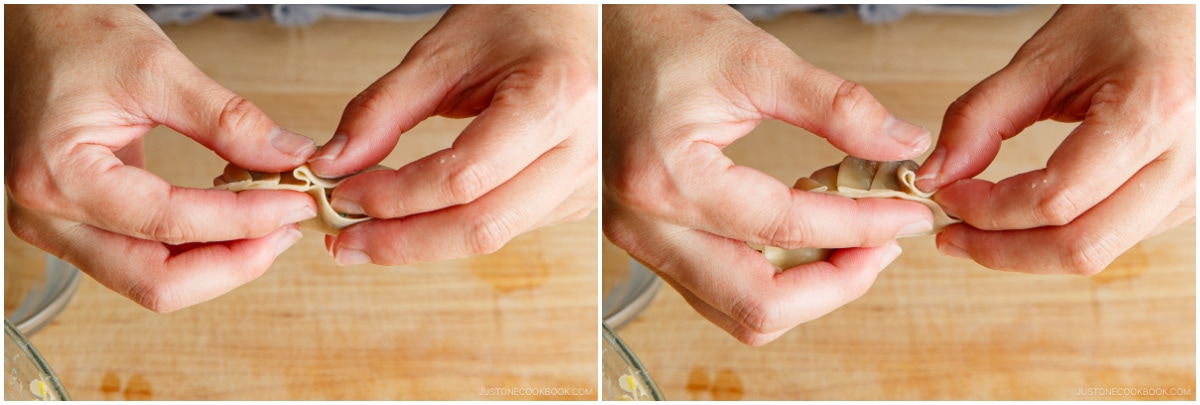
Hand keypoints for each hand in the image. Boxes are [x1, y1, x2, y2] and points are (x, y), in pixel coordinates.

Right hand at [5, 5, 318, 311]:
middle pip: (157, 282)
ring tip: (271, 225)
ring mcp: (60, 226)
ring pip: (152, 281)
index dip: (244, 220)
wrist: (26, 25)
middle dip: (235, 262)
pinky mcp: (79, 223)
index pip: (169, 222)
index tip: (295, 204)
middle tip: (288, 227)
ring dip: (219, 262)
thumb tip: (291, 157)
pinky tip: (236, 221)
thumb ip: (228, 121)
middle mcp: (48, 216)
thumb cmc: (73, 33)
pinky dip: (197, 249)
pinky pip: (144, 259)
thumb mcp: (157, 67)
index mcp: (58, 175)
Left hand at [307, 5, 597, 264]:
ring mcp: (586, 180)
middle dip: (403, 241)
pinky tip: (418, 220)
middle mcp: (583, 148)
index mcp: (556, 98)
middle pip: (482, 226)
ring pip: (495, 237)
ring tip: (369, 232)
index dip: (395, 197)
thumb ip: (383, 110)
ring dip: (424, 242)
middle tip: (346, 240)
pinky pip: (508, 229)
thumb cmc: (520, 20)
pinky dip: (454, 230)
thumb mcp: (443, 53)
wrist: (575, 19)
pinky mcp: (577, 198)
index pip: (463, 177)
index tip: (343, 195)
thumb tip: (333, 165)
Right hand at [602, 5, 934, 344]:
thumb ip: (834, 107)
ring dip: (805, 292)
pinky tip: (803, 239)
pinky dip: (771, 278)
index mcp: (668, 178)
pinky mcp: (647, 242)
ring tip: (850, 244)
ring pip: (736, 312)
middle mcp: (646, 227)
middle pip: (757, 305)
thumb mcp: (755, 60)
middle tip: (883, 245)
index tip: (906, 214)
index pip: (784, 228)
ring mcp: (642, 242)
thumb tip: (901, 143)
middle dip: (836, 284)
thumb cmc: (660, 36)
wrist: (600, 35)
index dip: (861, 227)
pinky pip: (717, 291)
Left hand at [915, 5, 1195, 273]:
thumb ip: (981, 117)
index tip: (946, 194)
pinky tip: (1023, 221)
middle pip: (1079, 247)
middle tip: (952, 233)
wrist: (1186, 17)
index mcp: (1152, 113)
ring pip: (1097, 253)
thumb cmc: (1129, 20)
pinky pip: (1113, 241)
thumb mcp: (1044, 58)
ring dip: (1027, 251)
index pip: (1055, 199)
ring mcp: (1192, 188)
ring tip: (978, 227)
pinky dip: (1058, 239)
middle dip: (1000, 250)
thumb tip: (936, 176)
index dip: (987, 209)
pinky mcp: (1185, 201)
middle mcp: (1187, 161)